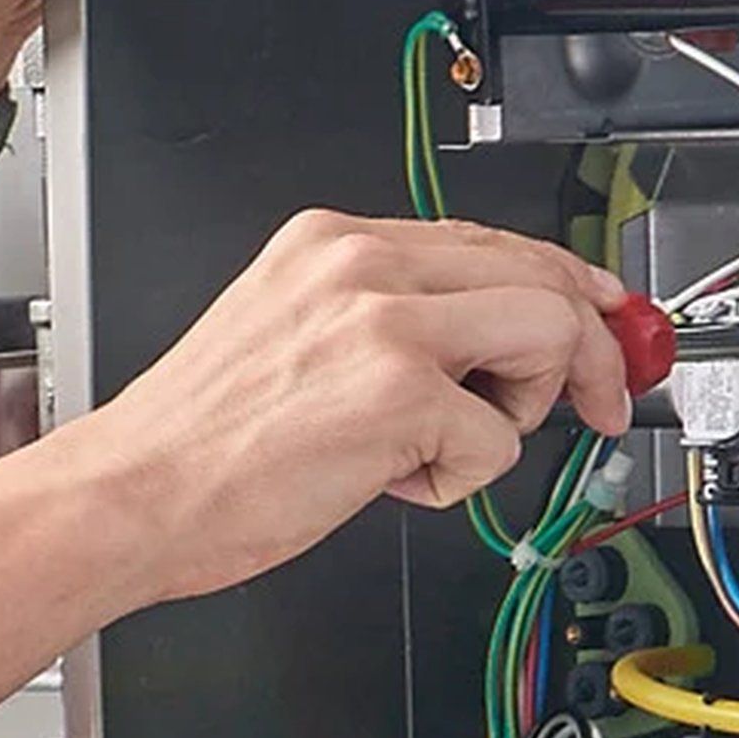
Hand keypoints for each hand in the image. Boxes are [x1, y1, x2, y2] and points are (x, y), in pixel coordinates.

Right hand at [71, 212, 633, 603]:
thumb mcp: (296, 332)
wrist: (131, 496)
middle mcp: (363, 262)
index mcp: (336, 242)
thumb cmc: (205, 441)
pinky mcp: (399, 391)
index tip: (607, 321)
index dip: (567, 285)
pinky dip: (460, 479)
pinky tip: (389, 479)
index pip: (493, 241)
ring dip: (521, 409)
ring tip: (439, 444)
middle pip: (543, 275)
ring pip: (547, 335)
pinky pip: (499, 439)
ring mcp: (385, 321)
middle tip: (599, 405)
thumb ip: (393, 318)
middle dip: (590, 349)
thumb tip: (497, 340)